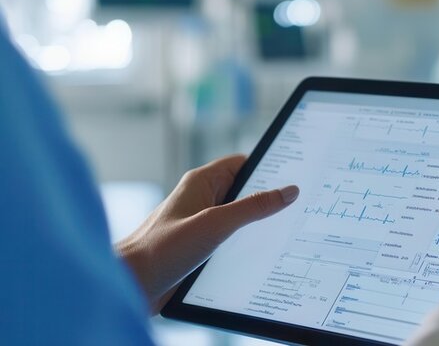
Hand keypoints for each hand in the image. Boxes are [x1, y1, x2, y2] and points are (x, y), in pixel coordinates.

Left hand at [116, 155, 298, 313]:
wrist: (131, 284)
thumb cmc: (161, 250)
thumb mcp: (215, 224)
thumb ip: (253, 207)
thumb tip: (287, 191)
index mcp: (200, 183)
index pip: (243, 164)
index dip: (269, 168)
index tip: (295, 175)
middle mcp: (201, 200)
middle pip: (244, 191)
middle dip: (268, 200)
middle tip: (297, 208)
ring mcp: (200, 224)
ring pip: (239, 218)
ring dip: (257, 227)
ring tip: (284, 233)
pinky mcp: (200, 247)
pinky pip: (231, 240)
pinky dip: (246, 245)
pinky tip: (261, 256)